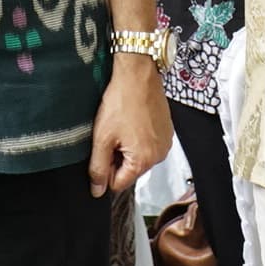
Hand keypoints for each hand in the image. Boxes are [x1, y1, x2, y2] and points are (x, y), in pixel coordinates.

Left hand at [88, 62, 170, 195]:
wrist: (138, 75)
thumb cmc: (122, 102)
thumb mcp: (102, 138)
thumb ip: (98, 168)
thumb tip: (97, 190)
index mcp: (144, 161)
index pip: (119, 184)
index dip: (105, 171)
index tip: (101, 151)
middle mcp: (159, 155)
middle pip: (130, 171)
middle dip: (117, 158)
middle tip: (110, 135)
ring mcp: (165, 143)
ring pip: (139, 157)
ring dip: (127, 147)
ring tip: (122, 126)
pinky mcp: (167, 131)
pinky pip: (149, 144)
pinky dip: (138, 137)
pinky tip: (132, 121)